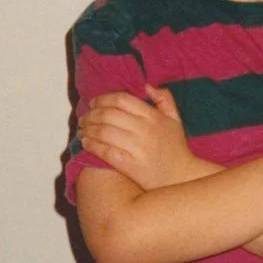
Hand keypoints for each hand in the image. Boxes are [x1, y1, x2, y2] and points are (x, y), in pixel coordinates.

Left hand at [78, 85, 196, 189]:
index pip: (122, 100)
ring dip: (87, 130)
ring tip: (82, 131)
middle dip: (90, 115)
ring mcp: (137, 148)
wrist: (181, 177)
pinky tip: (86, 143)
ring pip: (103, 132)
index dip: (103, 99)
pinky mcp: (130, 165)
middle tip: (83, 118)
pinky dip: (92, 145)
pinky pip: (105, 151)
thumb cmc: (176, 148)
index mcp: (153, 116)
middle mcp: (145, 130)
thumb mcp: (175, 119)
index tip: (93, 103)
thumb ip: (165, 98)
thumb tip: (147, 86)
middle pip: (108, 114)